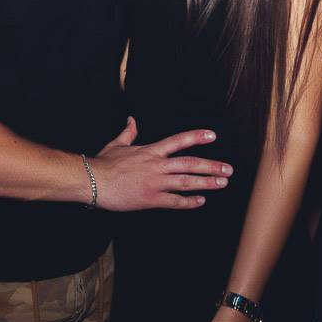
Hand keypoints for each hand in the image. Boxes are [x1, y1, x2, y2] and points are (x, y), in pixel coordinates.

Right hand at [89, 117, 231, 210]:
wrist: (94, 181)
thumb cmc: (104, 164)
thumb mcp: (117, 144)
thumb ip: (128, 133)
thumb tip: (132, 120)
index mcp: (150, 151)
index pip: (178, 141)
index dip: (196, 137)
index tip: (212, 135)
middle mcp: (157, 165)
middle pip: (189, 163)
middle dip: (211, 166)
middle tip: (228, 169)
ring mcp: (155, 182)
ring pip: (187, 182)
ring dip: (206, 182)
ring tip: (222, 183)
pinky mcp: (151, 199)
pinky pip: (175, 201)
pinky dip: (189, 201)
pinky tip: (201, 201)